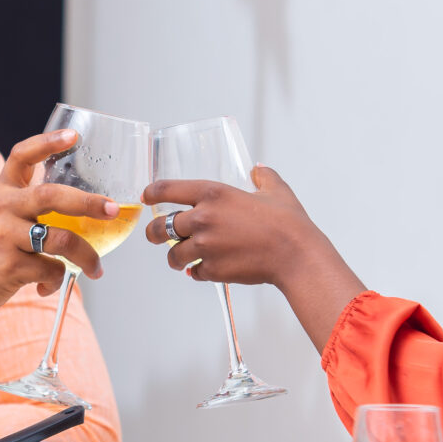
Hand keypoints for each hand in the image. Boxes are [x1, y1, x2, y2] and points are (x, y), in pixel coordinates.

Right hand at [0, 129, 121, 319]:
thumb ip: (26, 211)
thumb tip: (74, 223)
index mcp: (0, 191)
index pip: (22, 155)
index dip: (48, 142)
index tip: (74, 136)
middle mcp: (1, 208)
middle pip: (51, 195)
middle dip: (88, 203)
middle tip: (112, 209)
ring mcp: (4, 237)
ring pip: (61, 240)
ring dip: (86, 256)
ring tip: (96, 269)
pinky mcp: (7, 266)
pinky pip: (50, 270)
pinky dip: (57, 280)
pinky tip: (50, 285)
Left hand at [141, 166, 326, 287]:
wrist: (296, 255)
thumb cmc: (288, 223)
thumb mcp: (276, 190)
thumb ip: (263, 176)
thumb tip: (257, 168)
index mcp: (213, 194)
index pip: (166, 189)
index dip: (151, 193)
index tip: (146, 197)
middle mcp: (202, 219)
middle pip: (160, 227)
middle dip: (153, 233)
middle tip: (156, 236)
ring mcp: (205, 247)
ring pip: (173, 255)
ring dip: (175, 258)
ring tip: (181, 260)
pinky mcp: (212, 270)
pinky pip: (193, 273)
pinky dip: (197, 272)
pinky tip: (206, 269)